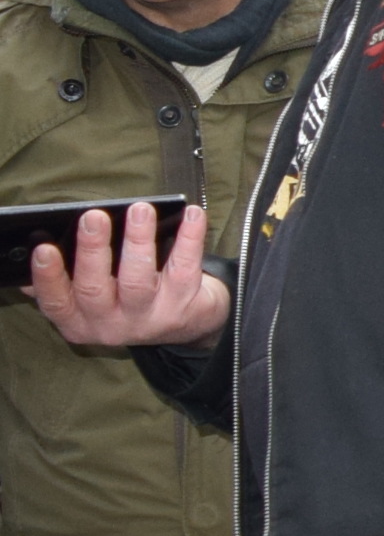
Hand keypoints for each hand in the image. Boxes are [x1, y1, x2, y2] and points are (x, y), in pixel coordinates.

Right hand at [27, 199, 224, 347]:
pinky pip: (184, 269)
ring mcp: (147, 319)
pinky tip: (191, 215)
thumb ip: (67, 276)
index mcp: (78, 321)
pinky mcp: (182, 307)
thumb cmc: (125, 296)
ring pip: (138, 280)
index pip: (56, 303)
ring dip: (138, 241)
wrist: (185, 322)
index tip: (44, 249)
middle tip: (94, 217)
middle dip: (92, 251)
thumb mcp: (91, 297)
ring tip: (140, 210)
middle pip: (94, 290)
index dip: (48, 277)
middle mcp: (110, 326)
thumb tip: (39, 241)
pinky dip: (189, 239)